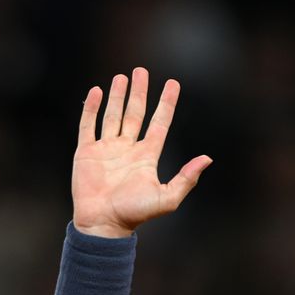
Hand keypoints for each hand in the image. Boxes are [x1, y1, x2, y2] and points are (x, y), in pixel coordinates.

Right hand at [72, 67, 211, 237]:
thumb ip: (186, 178)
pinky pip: (89, 125)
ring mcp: (107, 149)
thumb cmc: (135, 213)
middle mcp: (128, 149)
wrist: (103, 223)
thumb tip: (208, 159)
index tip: (173, 84)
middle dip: (139, 92)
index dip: (166, 103)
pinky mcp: (87, 152)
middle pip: (135, 113)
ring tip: (122, 77)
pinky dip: (92, 108)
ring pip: (113, 115)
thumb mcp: (167, 198)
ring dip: (117, 96)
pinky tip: (96, 91)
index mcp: (147, 157)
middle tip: (142, 70)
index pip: (159, 123)